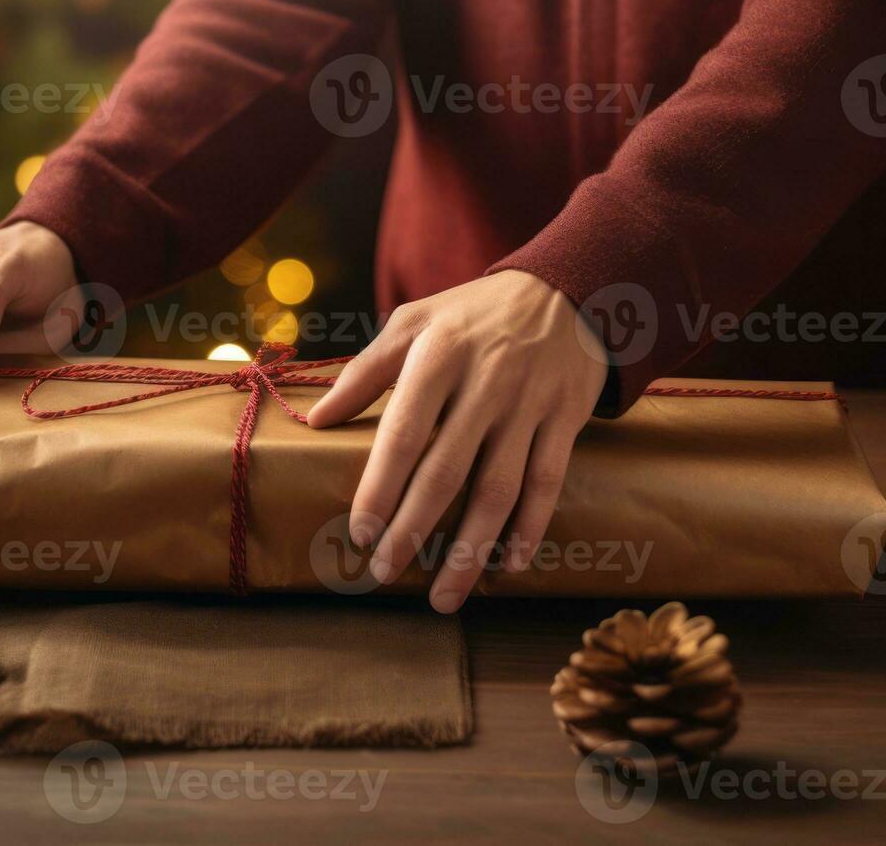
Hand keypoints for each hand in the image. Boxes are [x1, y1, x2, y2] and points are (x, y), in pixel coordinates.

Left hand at [306, 271, 607, 613]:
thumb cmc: (474, 312)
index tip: (360, 533)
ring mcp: (528, 405)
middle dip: (414, 530)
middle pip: (446, 471)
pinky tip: (507, 566)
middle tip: (386, 573)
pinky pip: (546, 484)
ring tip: (444, 596)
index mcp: (438, 356)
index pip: (403, 432)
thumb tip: (317, 420)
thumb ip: (365, 372)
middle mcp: (485, 384)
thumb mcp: (414, 321)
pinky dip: (529, 528)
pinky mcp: (565, 420)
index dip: (381, 487)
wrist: (567, 290)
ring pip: (498, 490)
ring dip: (471, 548)